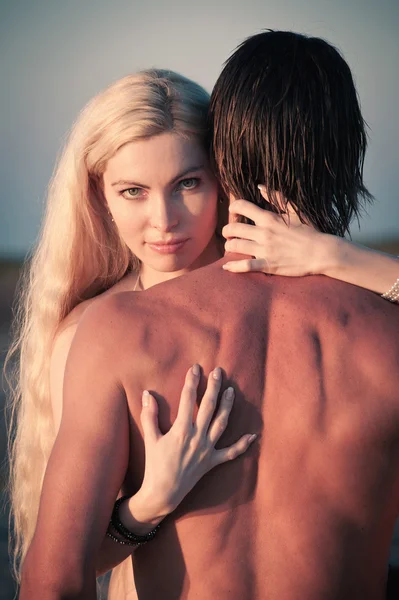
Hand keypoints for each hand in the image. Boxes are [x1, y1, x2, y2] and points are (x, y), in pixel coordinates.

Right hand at [129, 365, 255, 525]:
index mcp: (181, 430)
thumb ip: (149, 415)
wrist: (163, 493)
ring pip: (221, 423)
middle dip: (213, 387)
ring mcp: (207, 450)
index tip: (195, 368)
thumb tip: (147, 393)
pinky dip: (243, 445)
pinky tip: (253, 436)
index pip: (187, 399)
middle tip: (218, 372)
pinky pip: (231, 453)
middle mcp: (197, 437)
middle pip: (208, 407)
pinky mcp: (212, 462)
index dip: (191, 382)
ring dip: (227, 406)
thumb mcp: (150, 439)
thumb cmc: (154, 465)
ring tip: (231, 391)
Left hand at [222, 189, 330, 275]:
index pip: (242, 207)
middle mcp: (264, 233)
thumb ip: (277, 198)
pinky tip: (227, 267)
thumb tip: (260, 186)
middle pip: (233, 228)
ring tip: (230, 246)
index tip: (232, 211)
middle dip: (227, 230)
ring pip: (236, 246)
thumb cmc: (310, 231)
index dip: (233, 207)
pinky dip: (233, 267)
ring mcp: (265, 250)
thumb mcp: (295, 211)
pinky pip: (245, 266)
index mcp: (269, 218)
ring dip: (229, 246)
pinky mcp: (268, 265)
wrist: (321, 253)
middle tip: (228, 233)